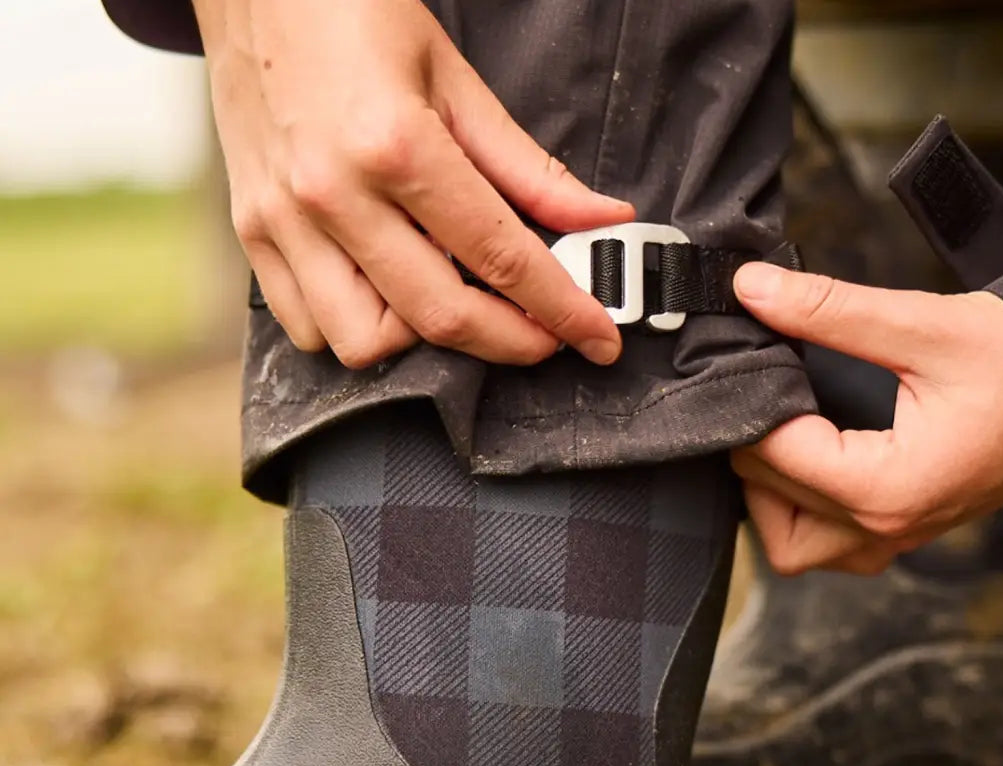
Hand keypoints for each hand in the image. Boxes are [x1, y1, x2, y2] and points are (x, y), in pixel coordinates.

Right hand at [193, 0, 633, 367]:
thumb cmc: (351, 13)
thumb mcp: (453, 79)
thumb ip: (528, 167)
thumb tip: (599, 219)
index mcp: (395, 144)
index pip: (500, 256)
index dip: (562, 310)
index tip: (599, 340)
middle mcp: (333, 194)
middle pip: (439, 316)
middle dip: (510, 342)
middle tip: (544, 335)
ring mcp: (284, 220)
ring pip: (364, 343)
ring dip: (422, 344)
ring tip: (450, 301)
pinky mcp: (252, 232)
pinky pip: (306, 328)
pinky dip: (356, 332)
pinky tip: (385, 297)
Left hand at [730, 263, 1002, 575]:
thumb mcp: (924, 327)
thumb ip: (828, 311)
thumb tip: (752, 290)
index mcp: (887, 488)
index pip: (772, 456)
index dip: (751, 405)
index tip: (754, 360)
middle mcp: (886, 527)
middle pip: (769, 503)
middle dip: (753, 442)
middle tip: (764, 388)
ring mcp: (898, 537)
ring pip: (793, 545)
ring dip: (771, 495)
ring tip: (781, 429)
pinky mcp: (907, 529)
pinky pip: (831, 547)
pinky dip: (805, 514)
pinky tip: (811, 460)